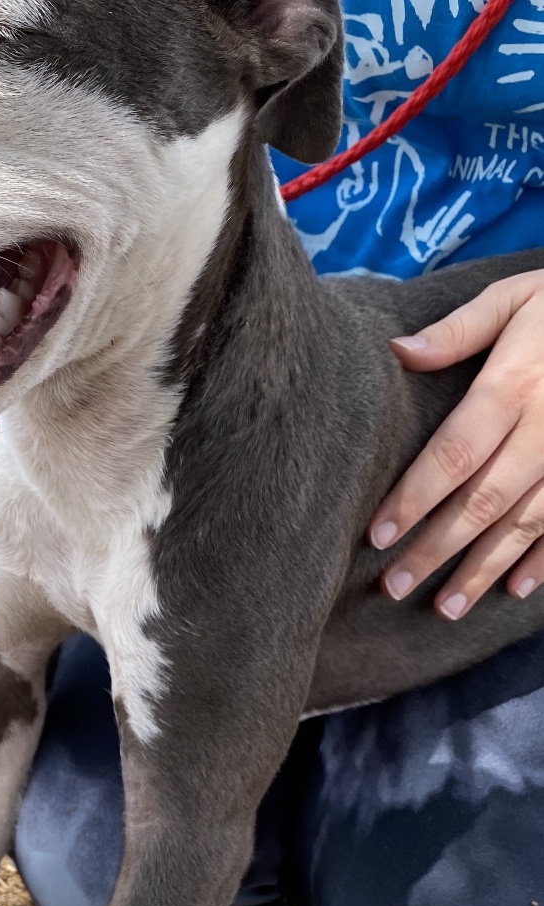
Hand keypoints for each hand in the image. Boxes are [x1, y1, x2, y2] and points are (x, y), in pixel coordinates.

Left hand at [368, 270, 543, 618]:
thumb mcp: (517, 297)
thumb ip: (458, 330)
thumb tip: (398, 351)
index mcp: (514, 385)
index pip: (453, 453)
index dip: (414, 499)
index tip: (377, 537)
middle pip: (482, 501)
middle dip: (436, 549)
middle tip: (394, 588)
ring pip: (524, 524)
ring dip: (483, 570)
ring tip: (444, 608)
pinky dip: (543, 560)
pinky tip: (512, 590)